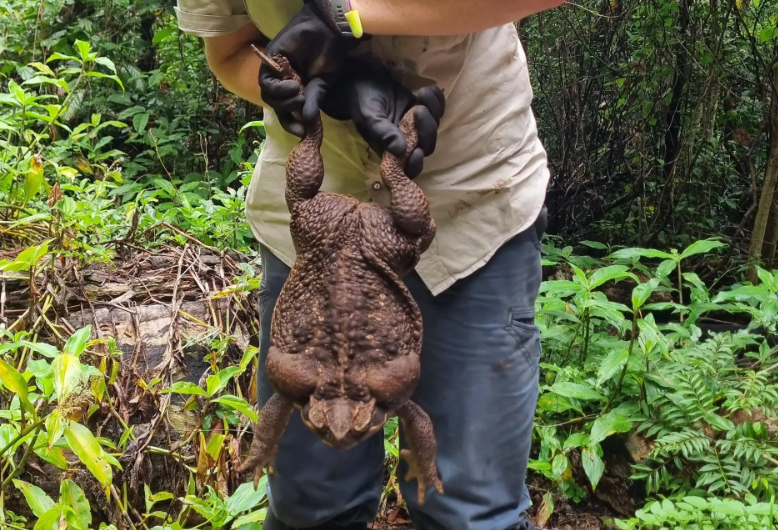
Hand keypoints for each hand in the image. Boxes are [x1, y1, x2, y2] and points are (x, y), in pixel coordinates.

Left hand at [259, 1, 351, 136]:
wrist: (327, 31)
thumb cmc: (329, 56)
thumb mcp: (323, 83)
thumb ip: (314, 100)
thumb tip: (307, 121)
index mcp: (296, 89)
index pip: (287, 112)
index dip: (291, 124)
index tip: (301, 132)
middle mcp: (283, 82)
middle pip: (275, 105)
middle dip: (288, 110)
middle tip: (302, 103)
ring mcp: (275, 72)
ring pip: (268, 96)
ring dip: (283, 100)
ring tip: (299, 92)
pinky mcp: (270, 61)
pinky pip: (266, 82)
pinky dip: (278, 89)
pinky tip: (293, 85)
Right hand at [321, 58, 445, 177]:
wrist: (364, 81)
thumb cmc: (363, 102)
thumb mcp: (370, 118)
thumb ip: (383, 133)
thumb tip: (400, 151)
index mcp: (391, 150)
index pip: (408, 167)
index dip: (416, 164)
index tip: (417, 150)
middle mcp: (407, 141)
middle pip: (427, 145)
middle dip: (427, 129)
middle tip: (418, 109)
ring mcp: (417, 126)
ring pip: (435, 127)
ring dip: (433, 111)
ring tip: (421, 94)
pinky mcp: (423, 110)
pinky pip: (438, 110)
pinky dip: (437, 100)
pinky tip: (428, 90)